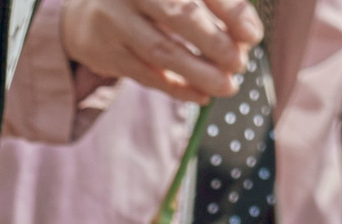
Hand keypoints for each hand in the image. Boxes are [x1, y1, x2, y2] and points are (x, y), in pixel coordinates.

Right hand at [63, 0, 261, 101]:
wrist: (88, 13)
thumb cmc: (149, 2)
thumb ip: (216, 7)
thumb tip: (248, 35)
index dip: (230, 11)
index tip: (253, 36)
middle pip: (179, 15)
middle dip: (214, 43)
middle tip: (239, 64)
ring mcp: (115, 19)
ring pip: (162, 51)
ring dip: (199, 73)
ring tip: (226, 87)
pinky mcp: (106, 51)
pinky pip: (147, 75)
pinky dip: (177, 88)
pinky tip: (201, 95)